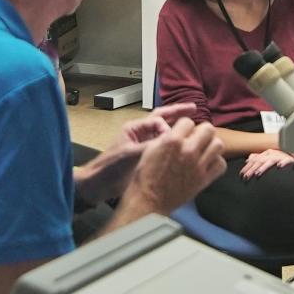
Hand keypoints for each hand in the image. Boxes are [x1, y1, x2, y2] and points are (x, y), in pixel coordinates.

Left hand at [76, 102, 200, 202]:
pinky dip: (174, 142)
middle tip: (194, 108)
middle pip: (161, 118)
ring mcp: (143, 144)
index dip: (167, 128)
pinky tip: (184, 143)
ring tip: (193, 122)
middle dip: (178, 113)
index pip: (157, 120)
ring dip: (177, 126)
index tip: (172, 139)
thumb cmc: (110, 167)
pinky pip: (163, 146)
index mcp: (134, 128)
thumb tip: (171, 140)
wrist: (99, 185)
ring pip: (164, 131)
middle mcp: (140, 133)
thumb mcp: (131, 154)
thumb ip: (151, 145)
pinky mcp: (146, 156)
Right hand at [123, 118, 224, 214]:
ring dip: (211, 146)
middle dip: (202, 132)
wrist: (149, 200)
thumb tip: (179, 132)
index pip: (188, 122)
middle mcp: (188, 151)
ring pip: (218, 144)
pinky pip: (221, 164)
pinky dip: (216, 163)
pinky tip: (207, 164)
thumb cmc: (146, 177)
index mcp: (172, 141)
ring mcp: (198, 165)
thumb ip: (167, 137)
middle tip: (197, 139)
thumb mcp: (151, 149)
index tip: (184, 133)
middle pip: (208, 129)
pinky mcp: (204, 179)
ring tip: (204, 150)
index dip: (185, 127)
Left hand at [240, 148, 293, 179]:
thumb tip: (247, 160)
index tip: (241, 175)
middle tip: (246, 177)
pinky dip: (283, 162)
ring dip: (264, 167)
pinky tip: (280, 166)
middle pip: (260, 161)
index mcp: (266, 154)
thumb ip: (258, 157)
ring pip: (270, 161)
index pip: (254, 160)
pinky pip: (287, 160)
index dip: (247, 167)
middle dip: (252, 169)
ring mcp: (281, 156)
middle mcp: (272, 154)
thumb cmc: (283, 156)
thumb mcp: (268, 157)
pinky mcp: (291, 159)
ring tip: (258, 174)